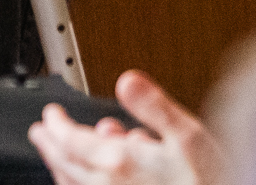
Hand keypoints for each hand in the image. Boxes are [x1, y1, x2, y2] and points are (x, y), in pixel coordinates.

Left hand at [25, 71, 217, 184]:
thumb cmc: (212, 183)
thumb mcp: (190, 137)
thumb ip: (154, 107)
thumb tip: (127, 80)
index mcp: (119, 164)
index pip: (70, 141)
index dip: (56, 126)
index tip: (49, 115)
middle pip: (67, 165)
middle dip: (51, 147)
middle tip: (42, 134)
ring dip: (62, 169)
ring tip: (58, 157)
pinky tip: (91, 181)